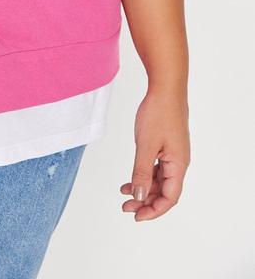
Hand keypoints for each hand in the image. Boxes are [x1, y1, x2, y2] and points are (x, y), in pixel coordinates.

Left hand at [120, 86, 189, 220]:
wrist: (165, 88)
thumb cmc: (158, 113)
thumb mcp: (146, 146)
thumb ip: (142, 173)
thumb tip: (140, 197)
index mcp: (178, 165)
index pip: (170, 197)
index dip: (154, 210)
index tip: (136, 216)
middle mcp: (179, 162)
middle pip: (165, 191)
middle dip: (146, 202)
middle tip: (126, 207)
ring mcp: (173, 153)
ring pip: (160, 180)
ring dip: (144, 189)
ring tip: (124, 194)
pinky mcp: (166, 145)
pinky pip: (157, 167)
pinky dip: (144, 175)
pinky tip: (130, 178)